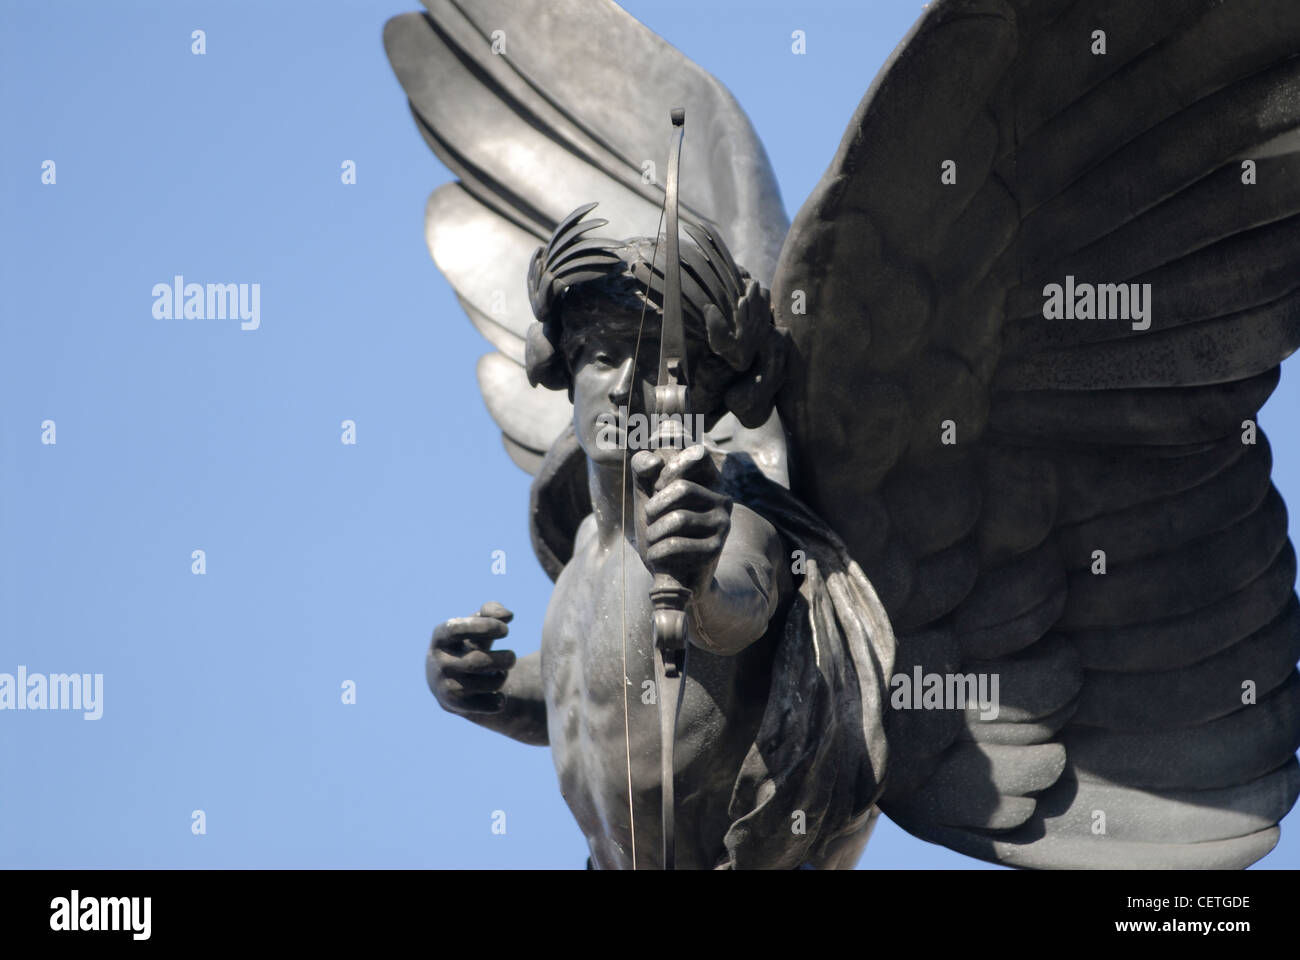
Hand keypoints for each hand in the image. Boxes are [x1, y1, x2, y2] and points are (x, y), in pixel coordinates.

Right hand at [427, 601, 516, 715]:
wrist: (450, 682)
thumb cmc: (469, 645)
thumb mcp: (477, 625)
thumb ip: (492, 611)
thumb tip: (507, 615)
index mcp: (440, 637)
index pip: (457, 629)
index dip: (485, 627)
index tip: (506, 630)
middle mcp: (438, 663)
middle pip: (478, 662)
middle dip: (505, 659)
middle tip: (512, 657)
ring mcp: (445, 686)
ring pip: (488, 684)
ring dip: (502, 677)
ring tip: (501, 672)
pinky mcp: (454, 706)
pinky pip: (489, 705)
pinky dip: (499, 700)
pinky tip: (497, 694)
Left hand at [631, 444, 731, 596]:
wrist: (675, 574)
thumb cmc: (661, 529)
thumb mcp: (648, 495)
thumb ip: (643, 470)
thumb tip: (653, 461)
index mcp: (709, 481)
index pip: (699, 454)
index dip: (672, 468)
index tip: (658, 487)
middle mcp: (723, 499)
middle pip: (682, 488)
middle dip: (655, 506)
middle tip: (651, 519)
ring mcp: (722, 525)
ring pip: (678, 519)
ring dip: (654, 533)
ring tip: (654, 540)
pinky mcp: (715, 549)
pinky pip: (677, 544)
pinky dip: (657, 552)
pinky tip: (658, 556)